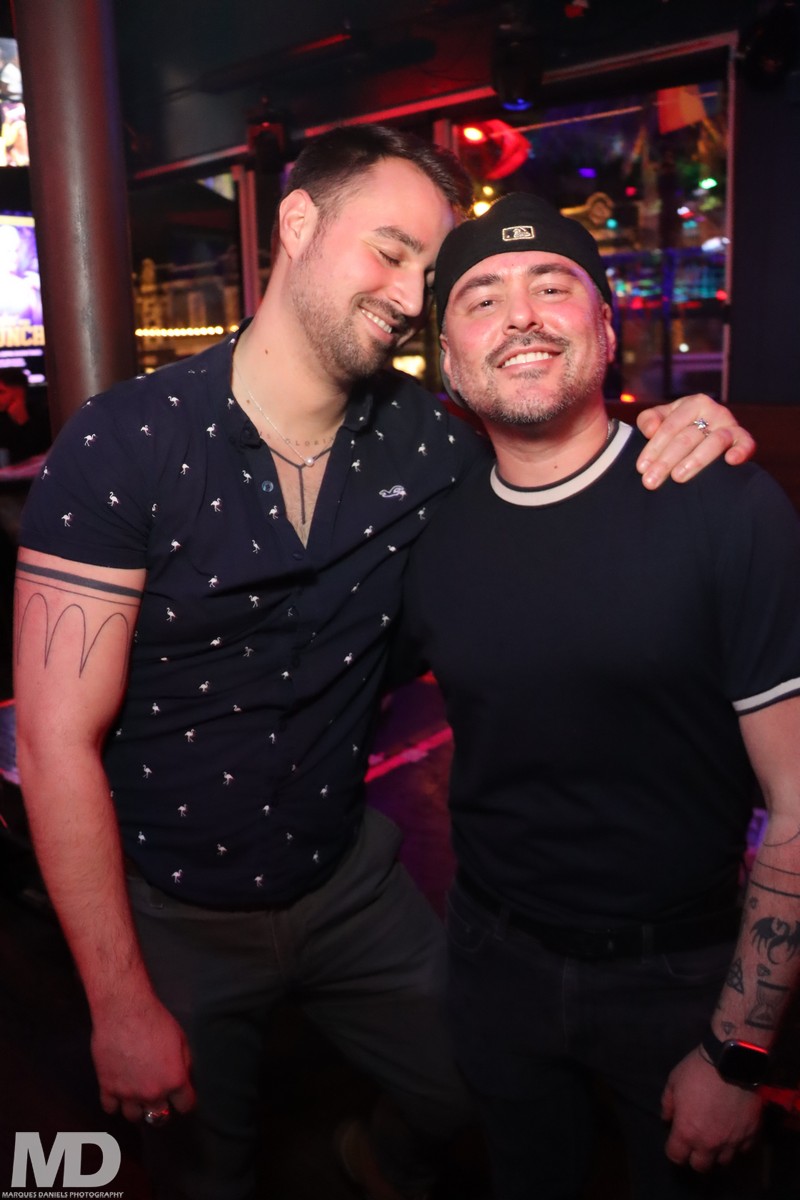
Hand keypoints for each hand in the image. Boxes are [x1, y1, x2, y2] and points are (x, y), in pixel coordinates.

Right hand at [91, 994, 195, 1122]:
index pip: (185, 1106)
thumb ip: (184, 1064)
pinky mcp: (107, 1088)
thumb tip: (184, 1078)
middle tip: (158, 1095)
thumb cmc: (155, 1020)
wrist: (124, 1012)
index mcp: (174, 1080)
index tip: (181, 1096)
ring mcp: (128, 1093)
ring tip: (138, 1095)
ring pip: (134, 1117)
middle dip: (162, 1107)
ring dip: (138, 1108)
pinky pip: (110, 1109)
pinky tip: (120, 1091)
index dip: (184, 1101)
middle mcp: (152, 1093)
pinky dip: (115, 1103)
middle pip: (160, 1117)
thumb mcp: (181, 1039)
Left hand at [635, 395, 755, 489]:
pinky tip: (730, 461)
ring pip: (714, 442)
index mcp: (693, 404)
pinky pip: (747, 443)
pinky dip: (741, 450)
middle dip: (666, 461)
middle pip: (687, 437)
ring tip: (678, 477)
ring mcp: (730, 425)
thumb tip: (650, 430)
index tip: (641, 468)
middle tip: (651, 481)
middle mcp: (714, 412)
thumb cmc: (679, 428)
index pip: (670, 426)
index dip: (654, 447)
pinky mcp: (744, 439)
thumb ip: (649, 420)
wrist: (706, 434)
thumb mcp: (661, 419)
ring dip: (695, 461)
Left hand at [661, 1047, 762, 1172]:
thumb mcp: (673, 1081)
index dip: (674, 1151)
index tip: (676, 1143)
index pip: (676, 1156)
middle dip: (695, 1157)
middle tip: (696, 1143)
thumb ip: (668, 1104)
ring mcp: (732, 1141)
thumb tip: (667, 1119)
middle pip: (700, 1166)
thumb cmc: (697, 1070)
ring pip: (723, 1161)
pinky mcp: (750, 1134)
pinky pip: (743, 1149)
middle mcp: (709, 1143)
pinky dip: (737, 1144)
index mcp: (687, 1131)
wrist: (731, 1061)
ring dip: (717, 1152)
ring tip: (716, 1138)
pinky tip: (733, 1132)